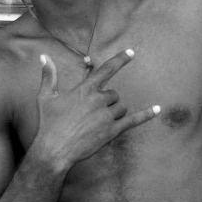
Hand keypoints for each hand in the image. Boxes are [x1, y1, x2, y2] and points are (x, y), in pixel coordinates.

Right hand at [29, 49, 159, 169]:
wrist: (54, 150)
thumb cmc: (49, 123)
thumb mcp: (46, 97)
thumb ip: (49, 75)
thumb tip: (44, 56)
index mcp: (85, 90)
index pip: (106, 69)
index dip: (120, 60)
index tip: (131, 52)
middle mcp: (98, 100)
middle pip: (114, 94)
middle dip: (106, 102)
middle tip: (90, 115)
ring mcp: (106, 116)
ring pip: (121, 107)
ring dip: (113, 112)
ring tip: (95, 124)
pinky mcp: (112, 131)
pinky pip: (133, 120)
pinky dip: (146, 115)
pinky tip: (157, 109)